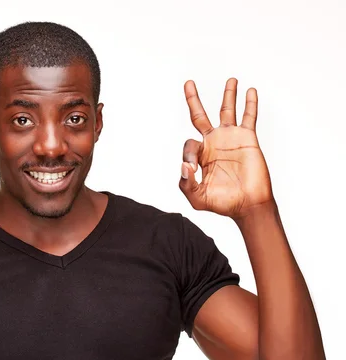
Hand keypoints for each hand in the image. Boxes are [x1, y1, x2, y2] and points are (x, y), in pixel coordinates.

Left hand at [179, 78, 274, 219]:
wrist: (248, 205)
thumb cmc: (222, 203)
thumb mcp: (197, 198)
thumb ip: (186, 184)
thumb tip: (184, 166)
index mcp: (200, 155)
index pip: (189, 143)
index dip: (188, 153)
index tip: (192, 167)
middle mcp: (213, 143)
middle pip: (200, 116)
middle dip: (193, 99)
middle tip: (188, 82)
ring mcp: (230, 139)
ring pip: (227, 111)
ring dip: (228, 95)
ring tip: (230, 80)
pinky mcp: (247, 139)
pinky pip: (249, 117)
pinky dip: (249, 104)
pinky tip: (250, 91)